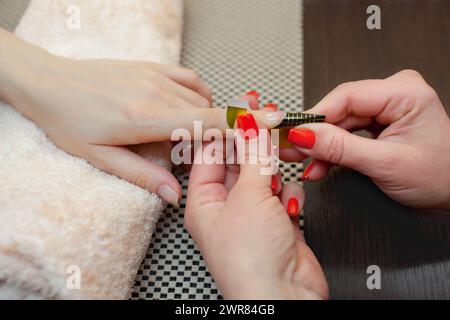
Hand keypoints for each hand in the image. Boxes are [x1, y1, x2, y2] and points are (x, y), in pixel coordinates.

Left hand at [0, 29, 284, 205]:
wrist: (48, 83)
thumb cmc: (68, 120)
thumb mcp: (101, 157)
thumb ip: (143, 176)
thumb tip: (173, 193)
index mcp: (146, 117)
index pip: (207, 121)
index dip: (242, 125)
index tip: (269, 124)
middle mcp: (156, 93)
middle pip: (209, 111)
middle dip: (225, 131)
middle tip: (228, 150)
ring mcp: (155, 76)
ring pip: (201, 96)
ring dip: (208, 116)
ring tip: (197, 136)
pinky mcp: (152, 66)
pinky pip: (189, 78)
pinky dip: (199, 93)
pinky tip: (191, 107)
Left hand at [185, 122, 327, 298]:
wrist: (285, 297)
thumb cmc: (250, 262)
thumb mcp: (249, 197)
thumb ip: (254, 155)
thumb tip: (251, 122)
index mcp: (203, 202)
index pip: (212, 152)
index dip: (228, 127)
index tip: (244, 105)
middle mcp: (226, 207)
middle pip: (240, 161)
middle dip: (256, 141)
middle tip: (269, 115)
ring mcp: (253, 215)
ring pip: (264, 174)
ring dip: (274, 167)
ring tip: (283, 152)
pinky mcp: (277, 222)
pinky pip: (283, 192)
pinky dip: (289, 191)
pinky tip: (290, 200)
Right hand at [285, 70, 449, 208]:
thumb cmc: (441, 176)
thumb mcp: (384, 164)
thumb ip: (340, 148)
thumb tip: (303, 135)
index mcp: (404, 92)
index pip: (345, 97)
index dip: (313, 117)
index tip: (290, 133)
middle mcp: (395, 93)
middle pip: (339, 110)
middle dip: (315, 135)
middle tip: (290, 150)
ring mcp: (387, 107)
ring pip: (340, 123)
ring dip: (322, 146)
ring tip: (305, 164)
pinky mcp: (381, 121)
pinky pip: (348, 131)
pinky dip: (334, 149)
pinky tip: (320, 163)